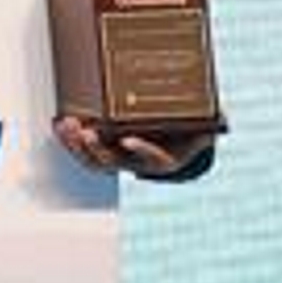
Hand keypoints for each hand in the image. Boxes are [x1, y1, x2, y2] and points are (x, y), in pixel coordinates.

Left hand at [54, 114, 196, 178]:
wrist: (173, 152)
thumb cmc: (184, 139)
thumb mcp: (200, 135)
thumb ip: (209, 127)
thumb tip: (222, 117)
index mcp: (161, 160)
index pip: (152, 157)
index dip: (141, 150)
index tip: (130, 140)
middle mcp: (136, 165)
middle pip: (112, 162)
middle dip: (97, 149)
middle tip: (86, 132)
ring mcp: (117, 161)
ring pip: (92, 161)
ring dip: (76, 145)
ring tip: (68, 126)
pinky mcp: (102, 154)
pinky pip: (82, 152)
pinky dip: (68, 140)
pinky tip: (59, 125)